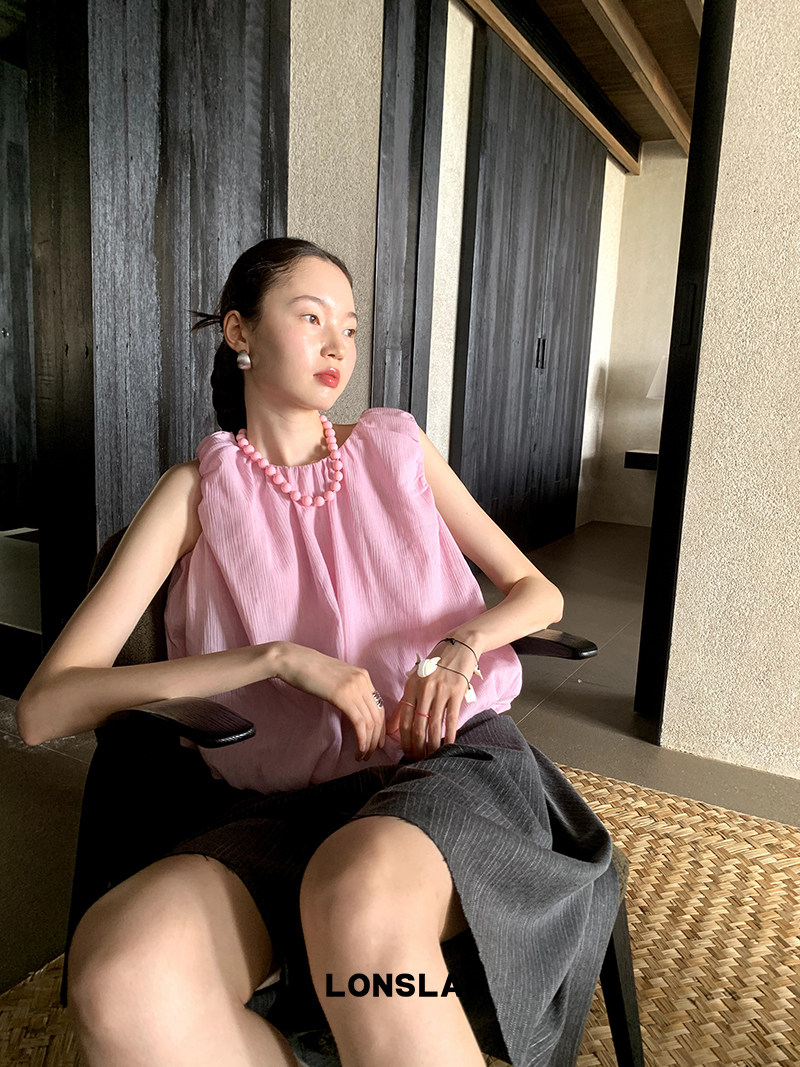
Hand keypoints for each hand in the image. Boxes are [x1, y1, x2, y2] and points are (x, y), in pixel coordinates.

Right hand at [274, 643, 385, 760]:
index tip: (377, 741)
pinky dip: (362, 740)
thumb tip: (353, 708)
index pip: (379, 705)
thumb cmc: (308, 670)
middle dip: (377, 738)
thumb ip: (348, 690)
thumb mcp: (336, 678)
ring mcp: (354, 687)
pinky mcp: (342, 696)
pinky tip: (358, 750)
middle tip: (370, 753)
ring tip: (362, 755)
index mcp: (363, 675)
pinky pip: (359, 723)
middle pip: (378, 715)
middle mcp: (363, 680)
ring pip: (370, 722)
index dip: (381, 727)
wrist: (293, 660)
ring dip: (369, 743)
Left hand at [387, 644, 475, 759]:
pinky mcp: (456, 692)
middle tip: (419, 761)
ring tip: (432, 758)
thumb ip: (405, 705)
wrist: (459, 646)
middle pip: (418, 726)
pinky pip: (451, 719)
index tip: (406, 754)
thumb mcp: (416, 681)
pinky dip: (450, 735)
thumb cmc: (436, 666)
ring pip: (434, 725)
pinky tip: (449, 746)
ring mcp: (440, 691)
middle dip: (417, 747)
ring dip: (432, 745)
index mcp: (411, 688)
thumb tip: (391, 729)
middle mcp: (424, 690)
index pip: (405, 721)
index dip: (405, 741)